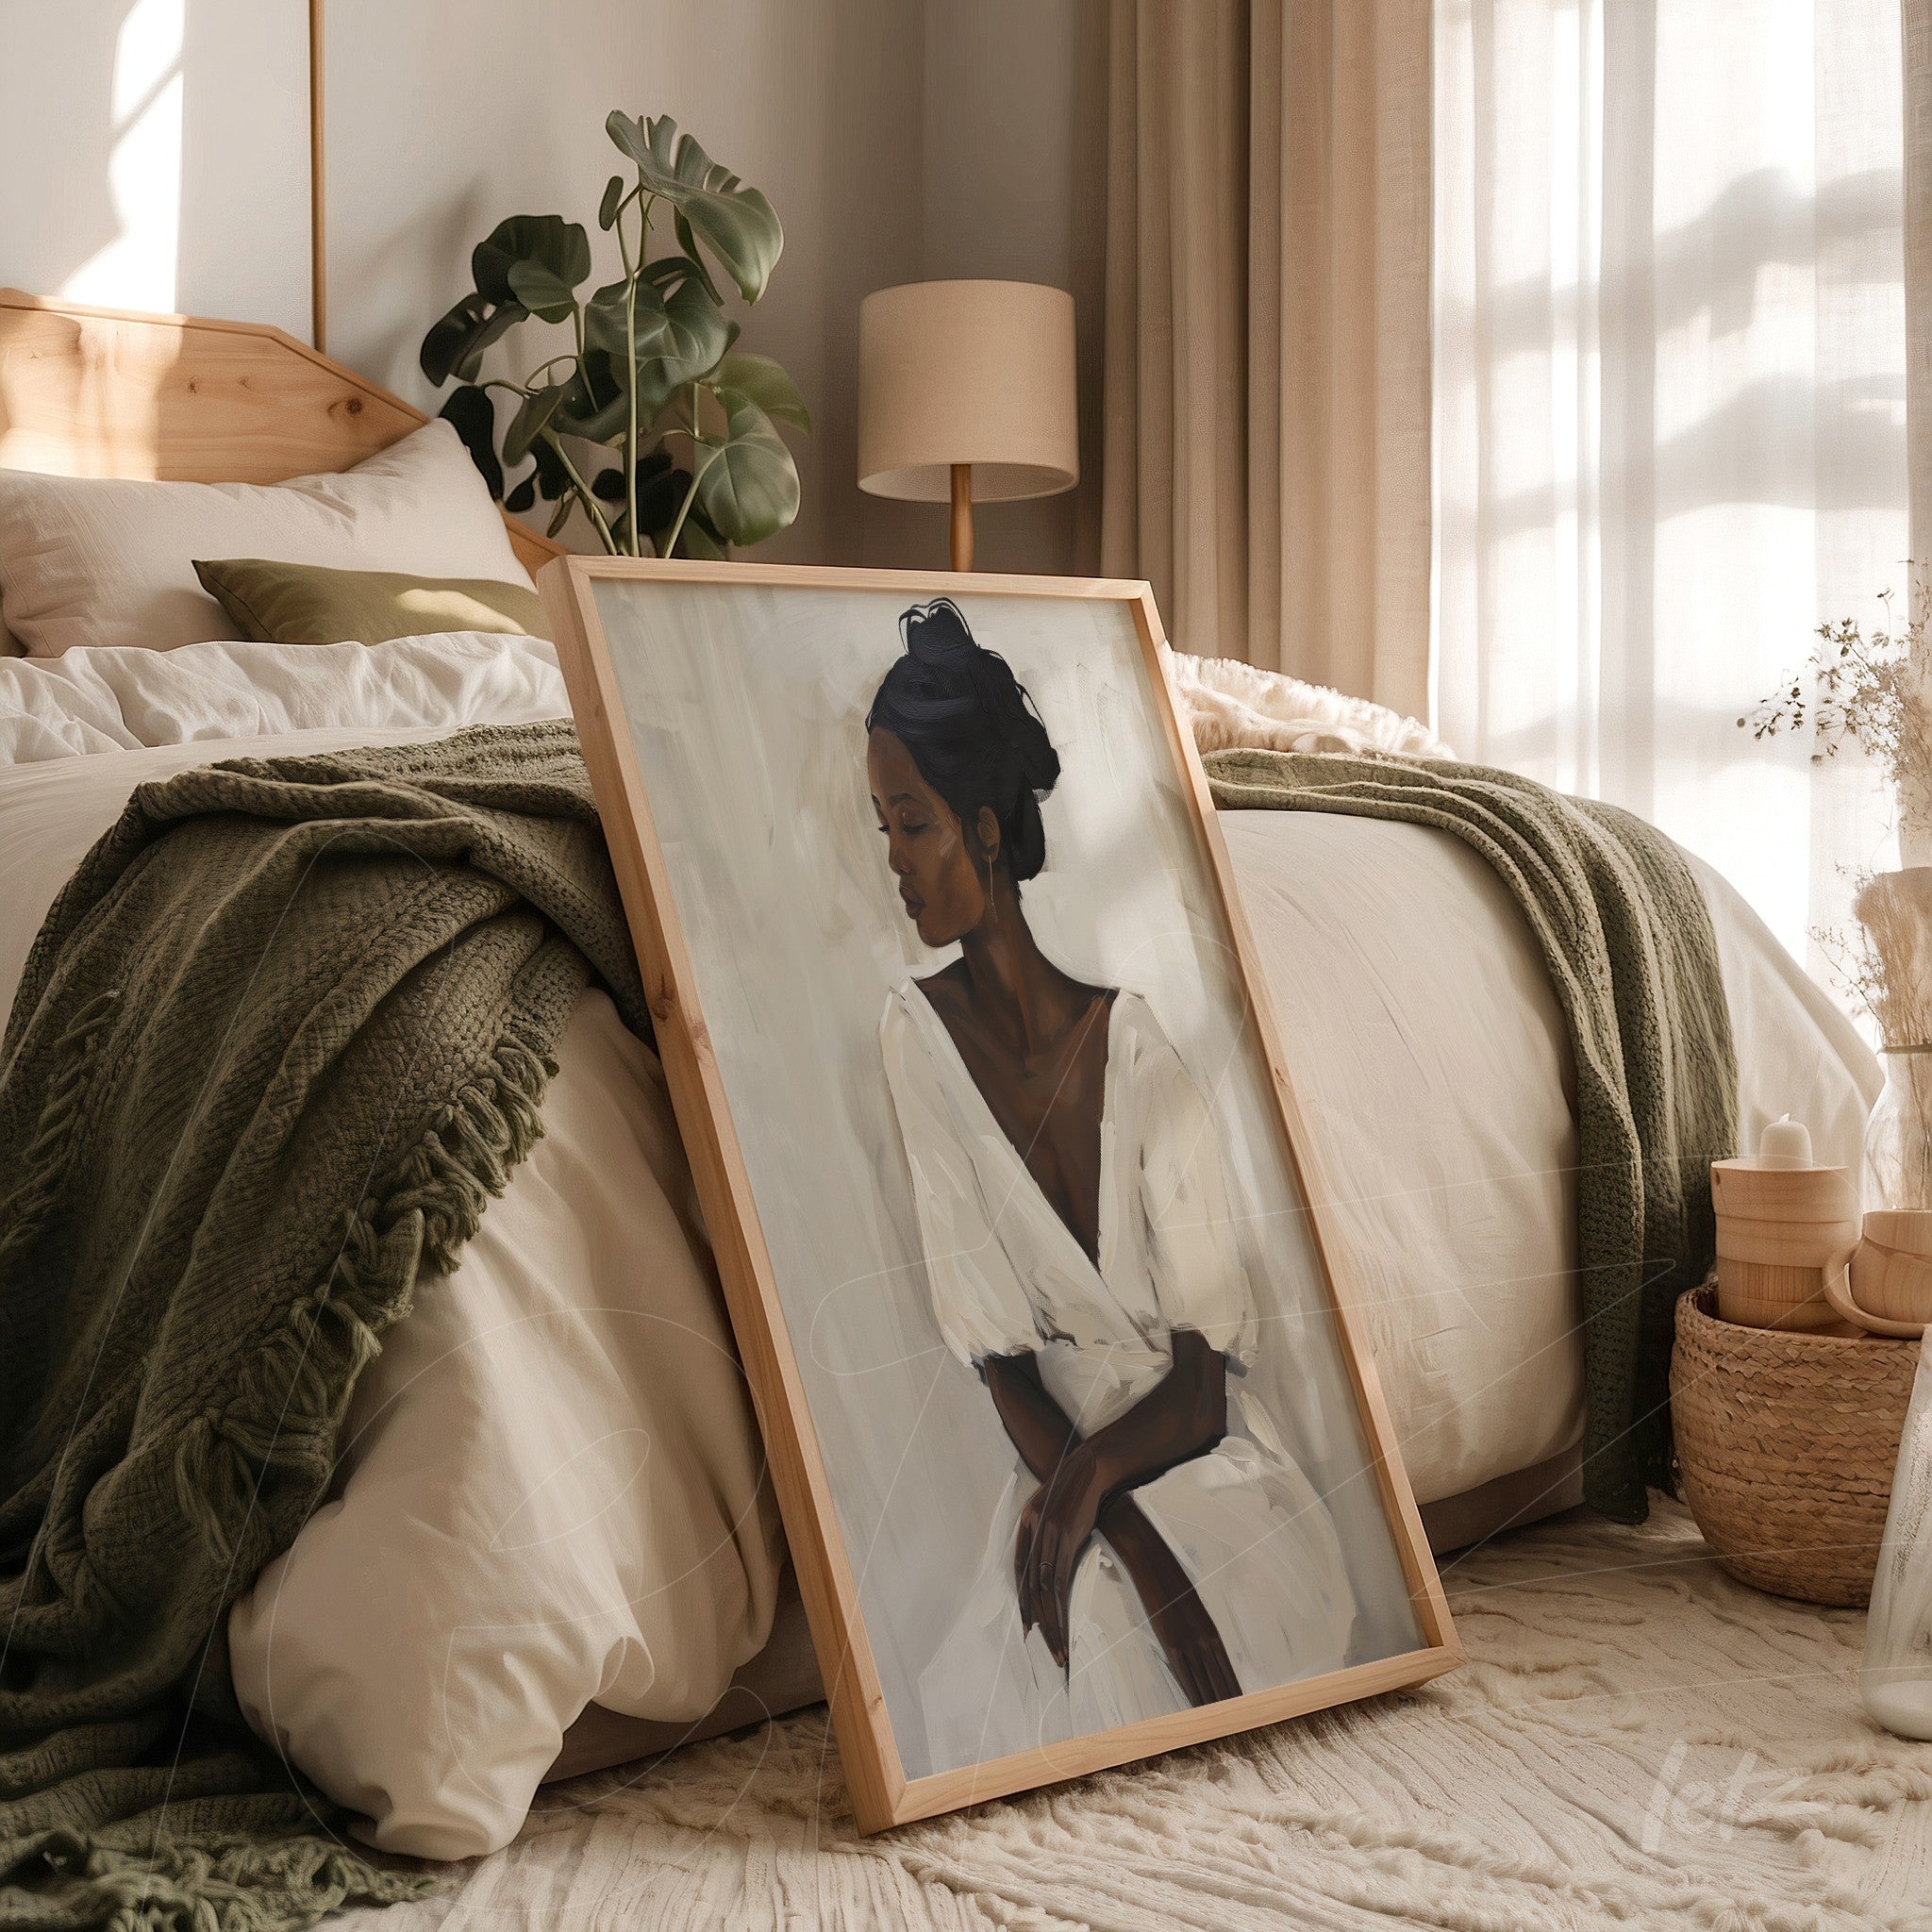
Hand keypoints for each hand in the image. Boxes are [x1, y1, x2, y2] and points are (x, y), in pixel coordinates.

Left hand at [1014, 1445, 1102, 1666]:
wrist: (1091, 1467)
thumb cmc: (1075, 1492)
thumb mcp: (1055, 1514)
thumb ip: (1048, 1538)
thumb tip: (1053, 1572)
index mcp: (1025, 1525)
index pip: (1018, 1572)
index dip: (1023, 1602)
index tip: (1028, 1628)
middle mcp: (1031, 1530)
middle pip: (1030, 1586)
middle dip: (1037, 1621)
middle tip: (1044, 1648)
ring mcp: (1048, 1534)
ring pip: (1044, 1589)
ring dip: (1051, 1621)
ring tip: (1058, 1647)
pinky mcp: (1066, 1537)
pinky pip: (1060, 1579)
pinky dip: (1061, 1605)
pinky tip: (1065, 1622)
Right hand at [1099, 1497, 1240, 1707]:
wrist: (1149, 1557)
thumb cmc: (1165, 1578)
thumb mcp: (1186, 1604)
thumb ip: (1193, 1626)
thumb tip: (1194, 1643)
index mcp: (1209, 1628)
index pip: (1227, 1668)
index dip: (1235, 1690)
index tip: (1246, 1710)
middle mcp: (1204, 1637)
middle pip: (1222, 1679)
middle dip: (1232, 1705)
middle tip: (1244, 1728)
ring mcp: (1189, 1641)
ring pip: (1209, 1683)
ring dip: (1217, 1708)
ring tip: (1229, 1729)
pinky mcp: (1172, 1642)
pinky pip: (1188, 1677)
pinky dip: (1196, 1697)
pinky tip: (1202, 1712)